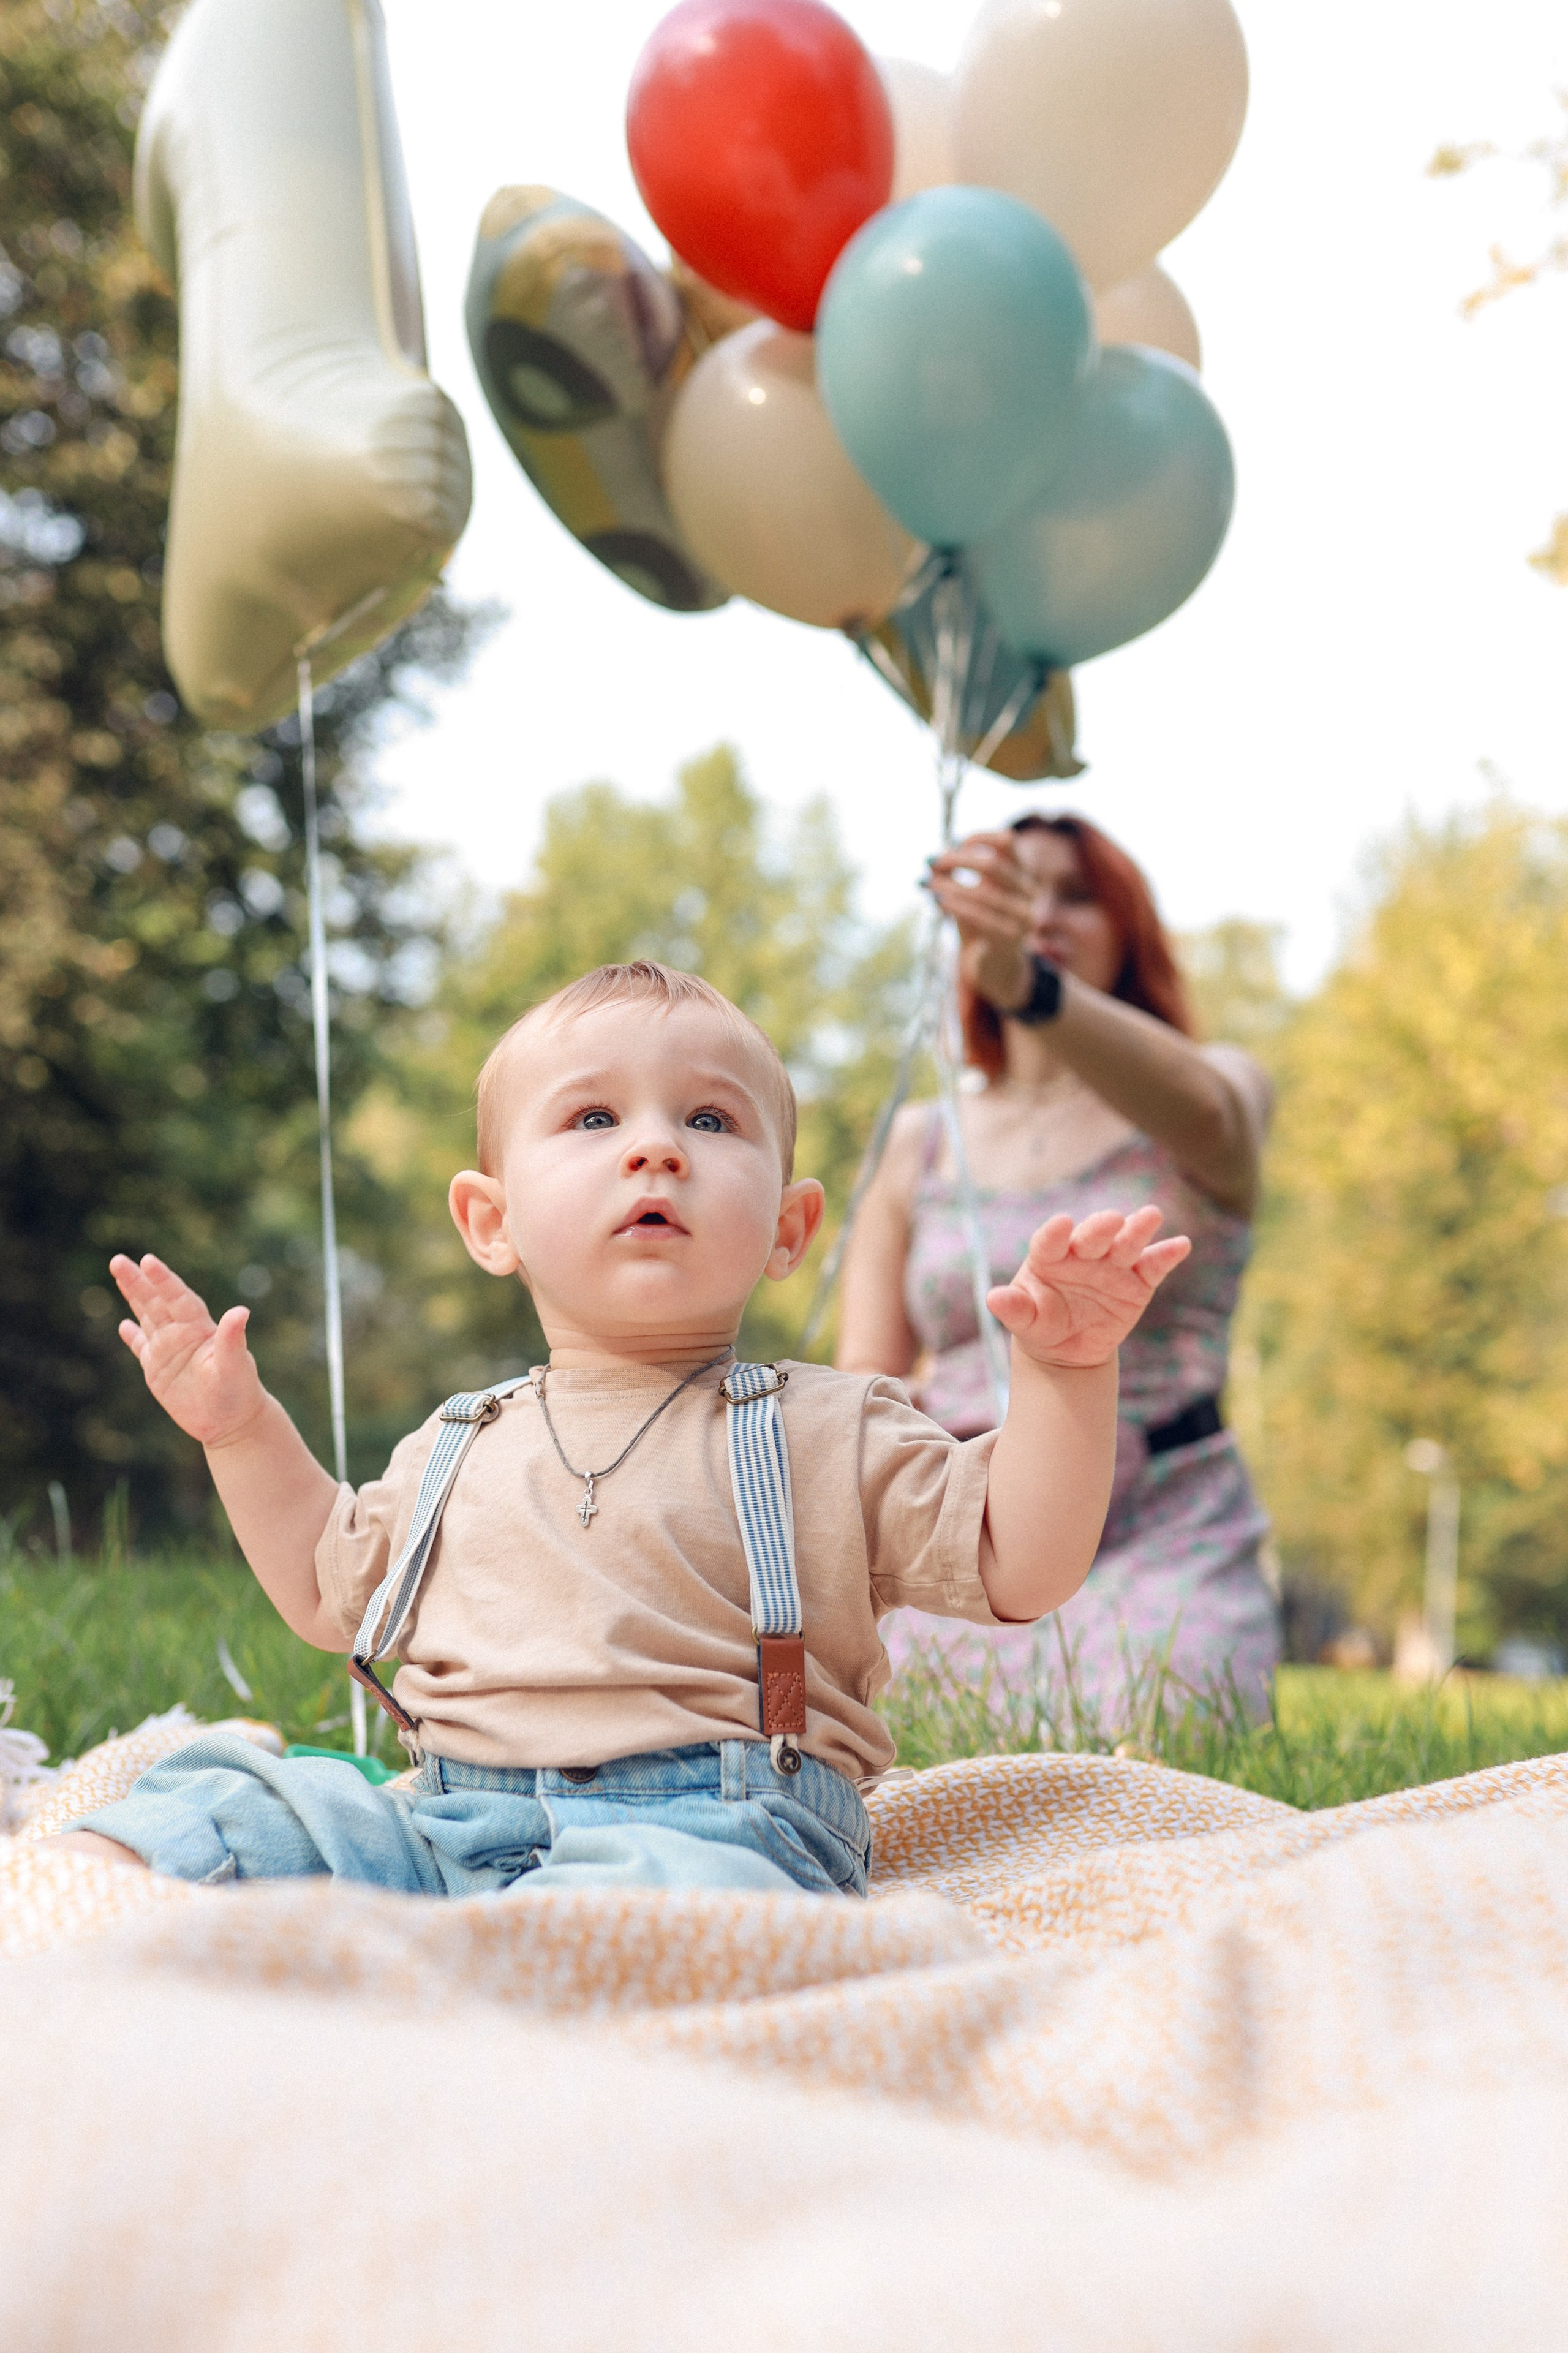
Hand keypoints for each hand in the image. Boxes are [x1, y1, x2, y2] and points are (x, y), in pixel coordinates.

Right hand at [110, 1253, 264, 1447]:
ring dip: (133, 1296)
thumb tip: (241, 1312)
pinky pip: (142, 1348)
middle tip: (117, 1260)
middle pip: (156, 1301)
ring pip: (146, 1317)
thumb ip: (232, 1338)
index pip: (178, 1298)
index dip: (163, 1280)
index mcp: (199, 1328)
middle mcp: (182, 1334)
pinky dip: (133, 1336)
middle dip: (137, 1281)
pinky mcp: (158, 1370)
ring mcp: (169, 1350)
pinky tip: (123, 1324)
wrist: (233, 1421)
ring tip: (119, 1273)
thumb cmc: (239, 1391)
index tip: (148, 1261)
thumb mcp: (235, 1365)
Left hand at [925, 831, 1035, 1010]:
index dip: (979, 837)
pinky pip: (980, 917)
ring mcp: (1023, 917)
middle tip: (931, 862)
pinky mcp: (1010, 939)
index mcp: (1023, 874)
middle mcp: (1029, 893)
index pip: (1008, 842)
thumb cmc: (981, 924)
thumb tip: (930, 861)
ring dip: (948, 884)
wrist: (997, 966)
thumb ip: (955, 876)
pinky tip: (939, 901)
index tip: (955, 843)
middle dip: (957, 860)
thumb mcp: (970, 894)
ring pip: (983, 892)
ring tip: (925, 883)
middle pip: (993, 864)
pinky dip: (957, 906)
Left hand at [987, 1207, 1190, 1370]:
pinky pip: (1153, 1266)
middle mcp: (1083, 1253)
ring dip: (1138, 1229)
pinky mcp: (1138, 1281)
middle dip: (1101, 1227)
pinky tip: (1180, 1244)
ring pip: (1126, 1243)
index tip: (1061, 1223)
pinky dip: (1167, 1255)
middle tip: (1112, 1220)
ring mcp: (1112, 1264)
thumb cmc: (1040, 1324)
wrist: (1068, 1349)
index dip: (1055, 1232)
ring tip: (1151, 1216)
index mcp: (1049, 1256)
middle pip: (1092, 1235)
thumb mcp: (1025, 1321)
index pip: (1050, 1240)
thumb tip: (993, 1298)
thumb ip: (1013, 1309)